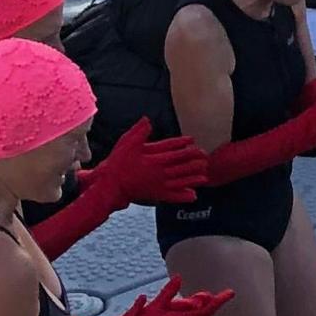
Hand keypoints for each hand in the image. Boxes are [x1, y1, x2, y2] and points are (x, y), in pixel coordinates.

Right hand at [81, 118, 205, 205]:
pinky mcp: (157, 195)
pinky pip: (174, 196)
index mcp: (153, 158)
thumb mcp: (125, 144)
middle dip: (194, 159)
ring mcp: (160, 184)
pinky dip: (184, 195)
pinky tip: (194, 195)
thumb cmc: (118, 164)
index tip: (192, 140)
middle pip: (181, 164)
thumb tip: (147, 119)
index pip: (172, 149)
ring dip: (194, 177)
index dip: (183, 143)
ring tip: (205, 174)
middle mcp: (159, 171)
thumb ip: (138, 132)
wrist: (111, 185)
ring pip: (181, 180)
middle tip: (205, 155)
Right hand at [107, 275, 231, 315]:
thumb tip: (178, 278)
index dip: (220, 300)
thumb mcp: (155, 306)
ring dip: (198, 310)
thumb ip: (168, 292)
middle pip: (205, 314)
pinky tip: (182, 313)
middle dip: (208, 304)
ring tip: (194, 301)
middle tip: (208, 295)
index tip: (230, 293)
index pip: (208, 308)